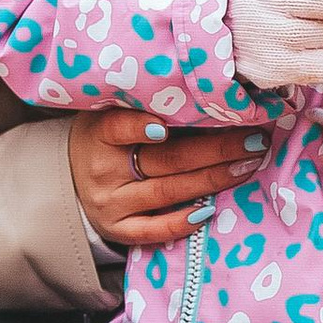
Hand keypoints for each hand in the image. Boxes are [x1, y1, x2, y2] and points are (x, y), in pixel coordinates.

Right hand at [70, 104, 277, 250]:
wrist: (69, 179)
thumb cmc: (103, 137)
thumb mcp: (108, 112)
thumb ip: (143, 105)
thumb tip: (204, 92)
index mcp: (99, 134)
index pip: (118, 127)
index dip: (142, 127)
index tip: (168, 124)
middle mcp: (104, 171)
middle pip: (165, 159)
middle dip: (216, 150)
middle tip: (254, 140)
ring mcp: (112, 203)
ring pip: (168, 192)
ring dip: (214, 179)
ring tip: (248, 165)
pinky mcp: (119, 229)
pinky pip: (153, 231)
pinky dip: (181, 223)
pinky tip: (208, 210)